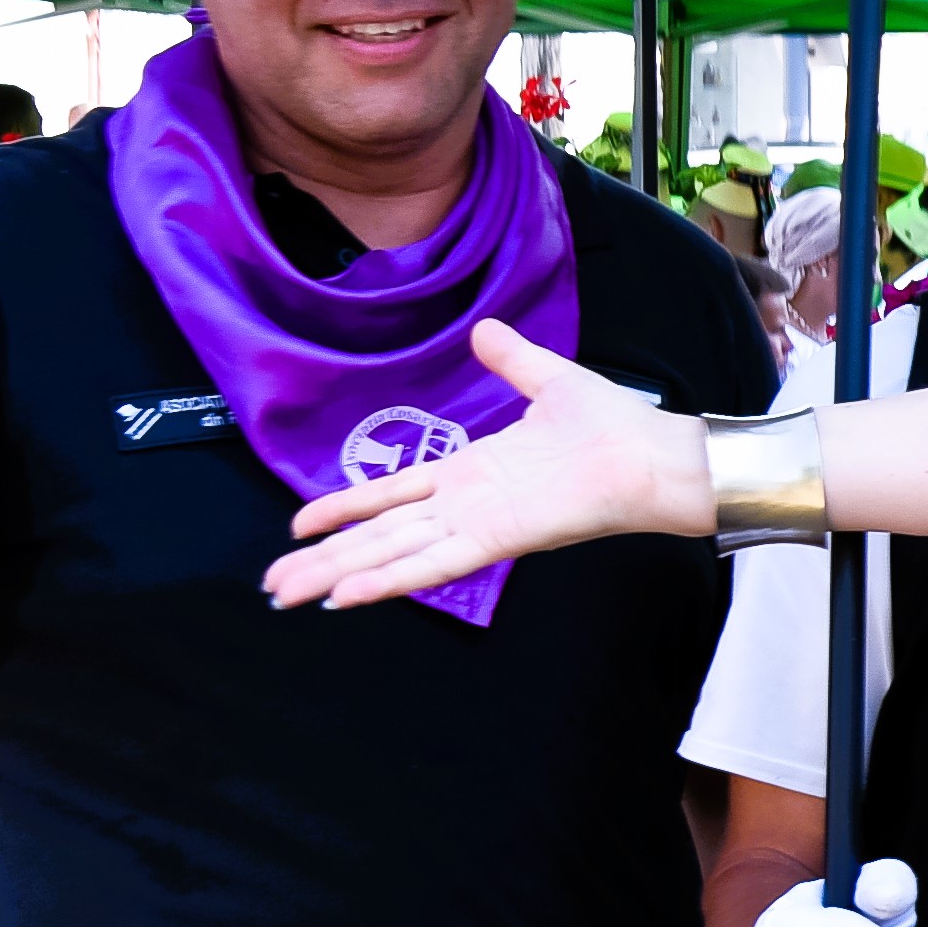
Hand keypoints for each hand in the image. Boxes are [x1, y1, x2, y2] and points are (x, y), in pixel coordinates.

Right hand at [264, 320, 706, 610]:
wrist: (656, 455)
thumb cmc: (615, 426)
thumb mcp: (551, 381)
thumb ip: (512, 360)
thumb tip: (484, 330)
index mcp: (473, 472)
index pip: (392, 494)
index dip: (344, 508)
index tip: (298, 525)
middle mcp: (466, 505)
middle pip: (378, 536)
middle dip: (324, 557)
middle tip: (271, 583)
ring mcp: (478, 526)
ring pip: (393, 555)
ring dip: (339, 574)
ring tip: (287, 595)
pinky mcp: (497, 542)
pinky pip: (432, 565)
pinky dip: (389, 579)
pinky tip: (345, 596)